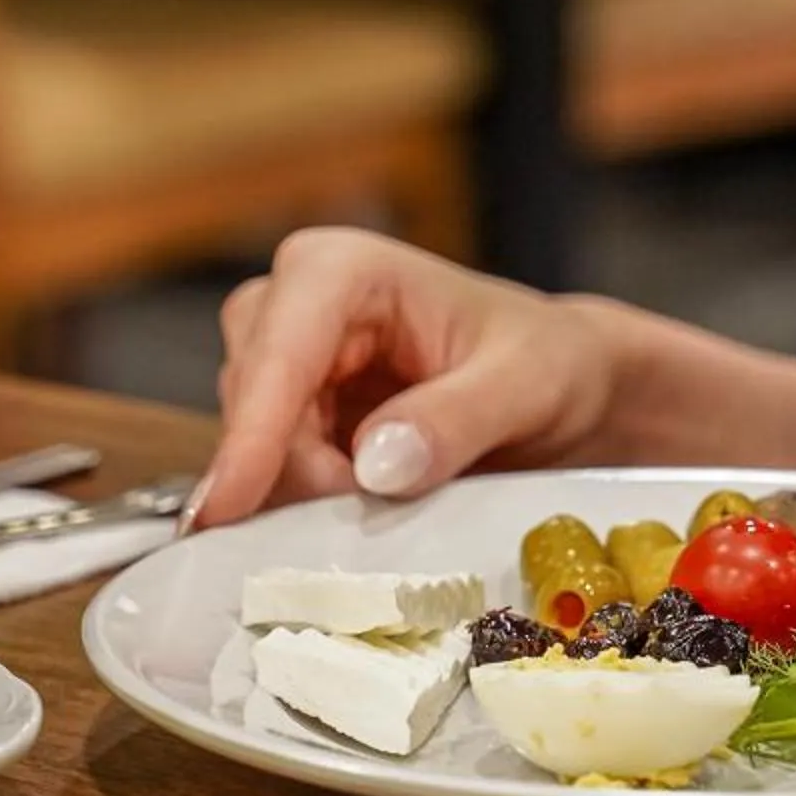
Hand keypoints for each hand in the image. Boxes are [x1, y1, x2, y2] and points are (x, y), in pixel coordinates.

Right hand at [197, 229, 626, 525]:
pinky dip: (309, 504)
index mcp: (346, 269)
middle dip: (291, 473)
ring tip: (380, 517)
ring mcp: (291, 361)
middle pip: (251, 402)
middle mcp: (299, 303)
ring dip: (305, 492)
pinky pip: (273, 470)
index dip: (252, 432)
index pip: (279, 351)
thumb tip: (378, 462)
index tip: (228, 505)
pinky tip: (357, 520)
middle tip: (356, 525)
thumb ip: (455, 419)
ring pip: (252, 443)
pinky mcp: (296, 414)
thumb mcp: (527, 386)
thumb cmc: (551, 363)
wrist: (567, 387)